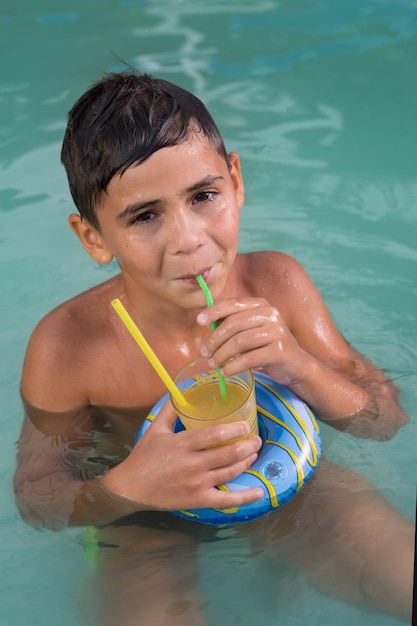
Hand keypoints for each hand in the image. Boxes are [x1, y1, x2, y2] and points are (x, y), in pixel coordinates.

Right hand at [103, 399, 262, 511]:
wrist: (131, 488)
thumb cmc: (144, 456)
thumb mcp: (156, 428)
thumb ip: (171, 409)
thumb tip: (182, 389)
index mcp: (182, 444)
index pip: (214, 435)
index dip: (234, 430)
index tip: (246, 425)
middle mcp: (192, 464)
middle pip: (228, 453)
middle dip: (247, 445)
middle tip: (256, 439)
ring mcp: (196, 483)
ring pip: (230, 472)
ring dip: (247, 462)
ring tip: (254, 454)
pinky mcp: (198, 500)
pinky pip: (226, 500)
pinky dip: (245, 497)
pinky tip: (258, 491)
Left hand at [197, 297, 307, 385]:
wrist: (295, 365)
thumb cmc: (267, 346)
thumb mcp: (251, 330)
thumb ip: (233, 323)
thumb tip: (206, 322)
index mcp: (261, 305)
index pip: (234, 304)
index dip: (214, 311)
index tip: (199, 321)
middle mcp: (271, 314)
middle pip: (234, 324)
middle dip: (215, 340)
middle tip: (205, 353)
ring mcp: (277, 332)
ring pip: (240, 342)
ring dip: (222, 355)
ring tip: (213, 364)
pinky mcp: (280, 351)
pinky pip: (249, 359)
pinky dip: (233, 366)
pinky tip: (226, 372)